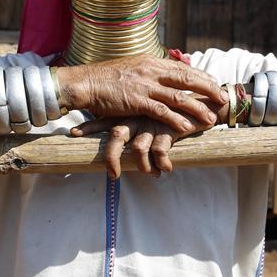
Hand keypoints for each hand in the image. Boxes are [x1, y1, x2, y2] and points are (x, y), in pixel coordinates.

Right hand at [56, 55, 226, 132]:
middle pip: (187, 79)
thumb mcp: (132, 68)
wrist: (86, 83)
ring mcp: (145, 85)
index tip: (215, 83)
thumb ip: (149, 72)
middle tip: (222, 98)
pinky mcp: (136, 101)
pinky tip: (186, 127)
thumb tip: (163, 76)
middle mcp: (151, 70)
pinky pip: (160, 111)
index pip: (182, 68)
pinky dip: (175, 120)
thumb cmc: (106, 78)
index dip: (201, 76)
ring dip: (197, 108)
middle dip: (208, 89)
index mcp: (151, 62)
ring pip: (178, 97)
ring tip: (210, 119)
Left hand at [71, 114, 211, 178]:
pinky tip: (165, 170)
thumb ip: (137, 117)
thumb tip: (124, 135)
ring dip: (142, 167)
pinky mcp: (169, 129)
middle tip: (113, 175)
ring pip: (138, 149)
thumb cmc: (175, 110)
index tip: (72, 132)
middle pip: (116, 135)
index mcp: (132, 111)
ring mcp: (153, 122)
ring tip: (150, 175)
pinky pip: (160, 152)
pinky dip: (161, 164)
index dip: (90, 126)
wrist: (203, 101)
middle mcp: (139, 116)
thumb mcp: (152, 112)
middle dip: (111, 157)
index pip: (106, 118)